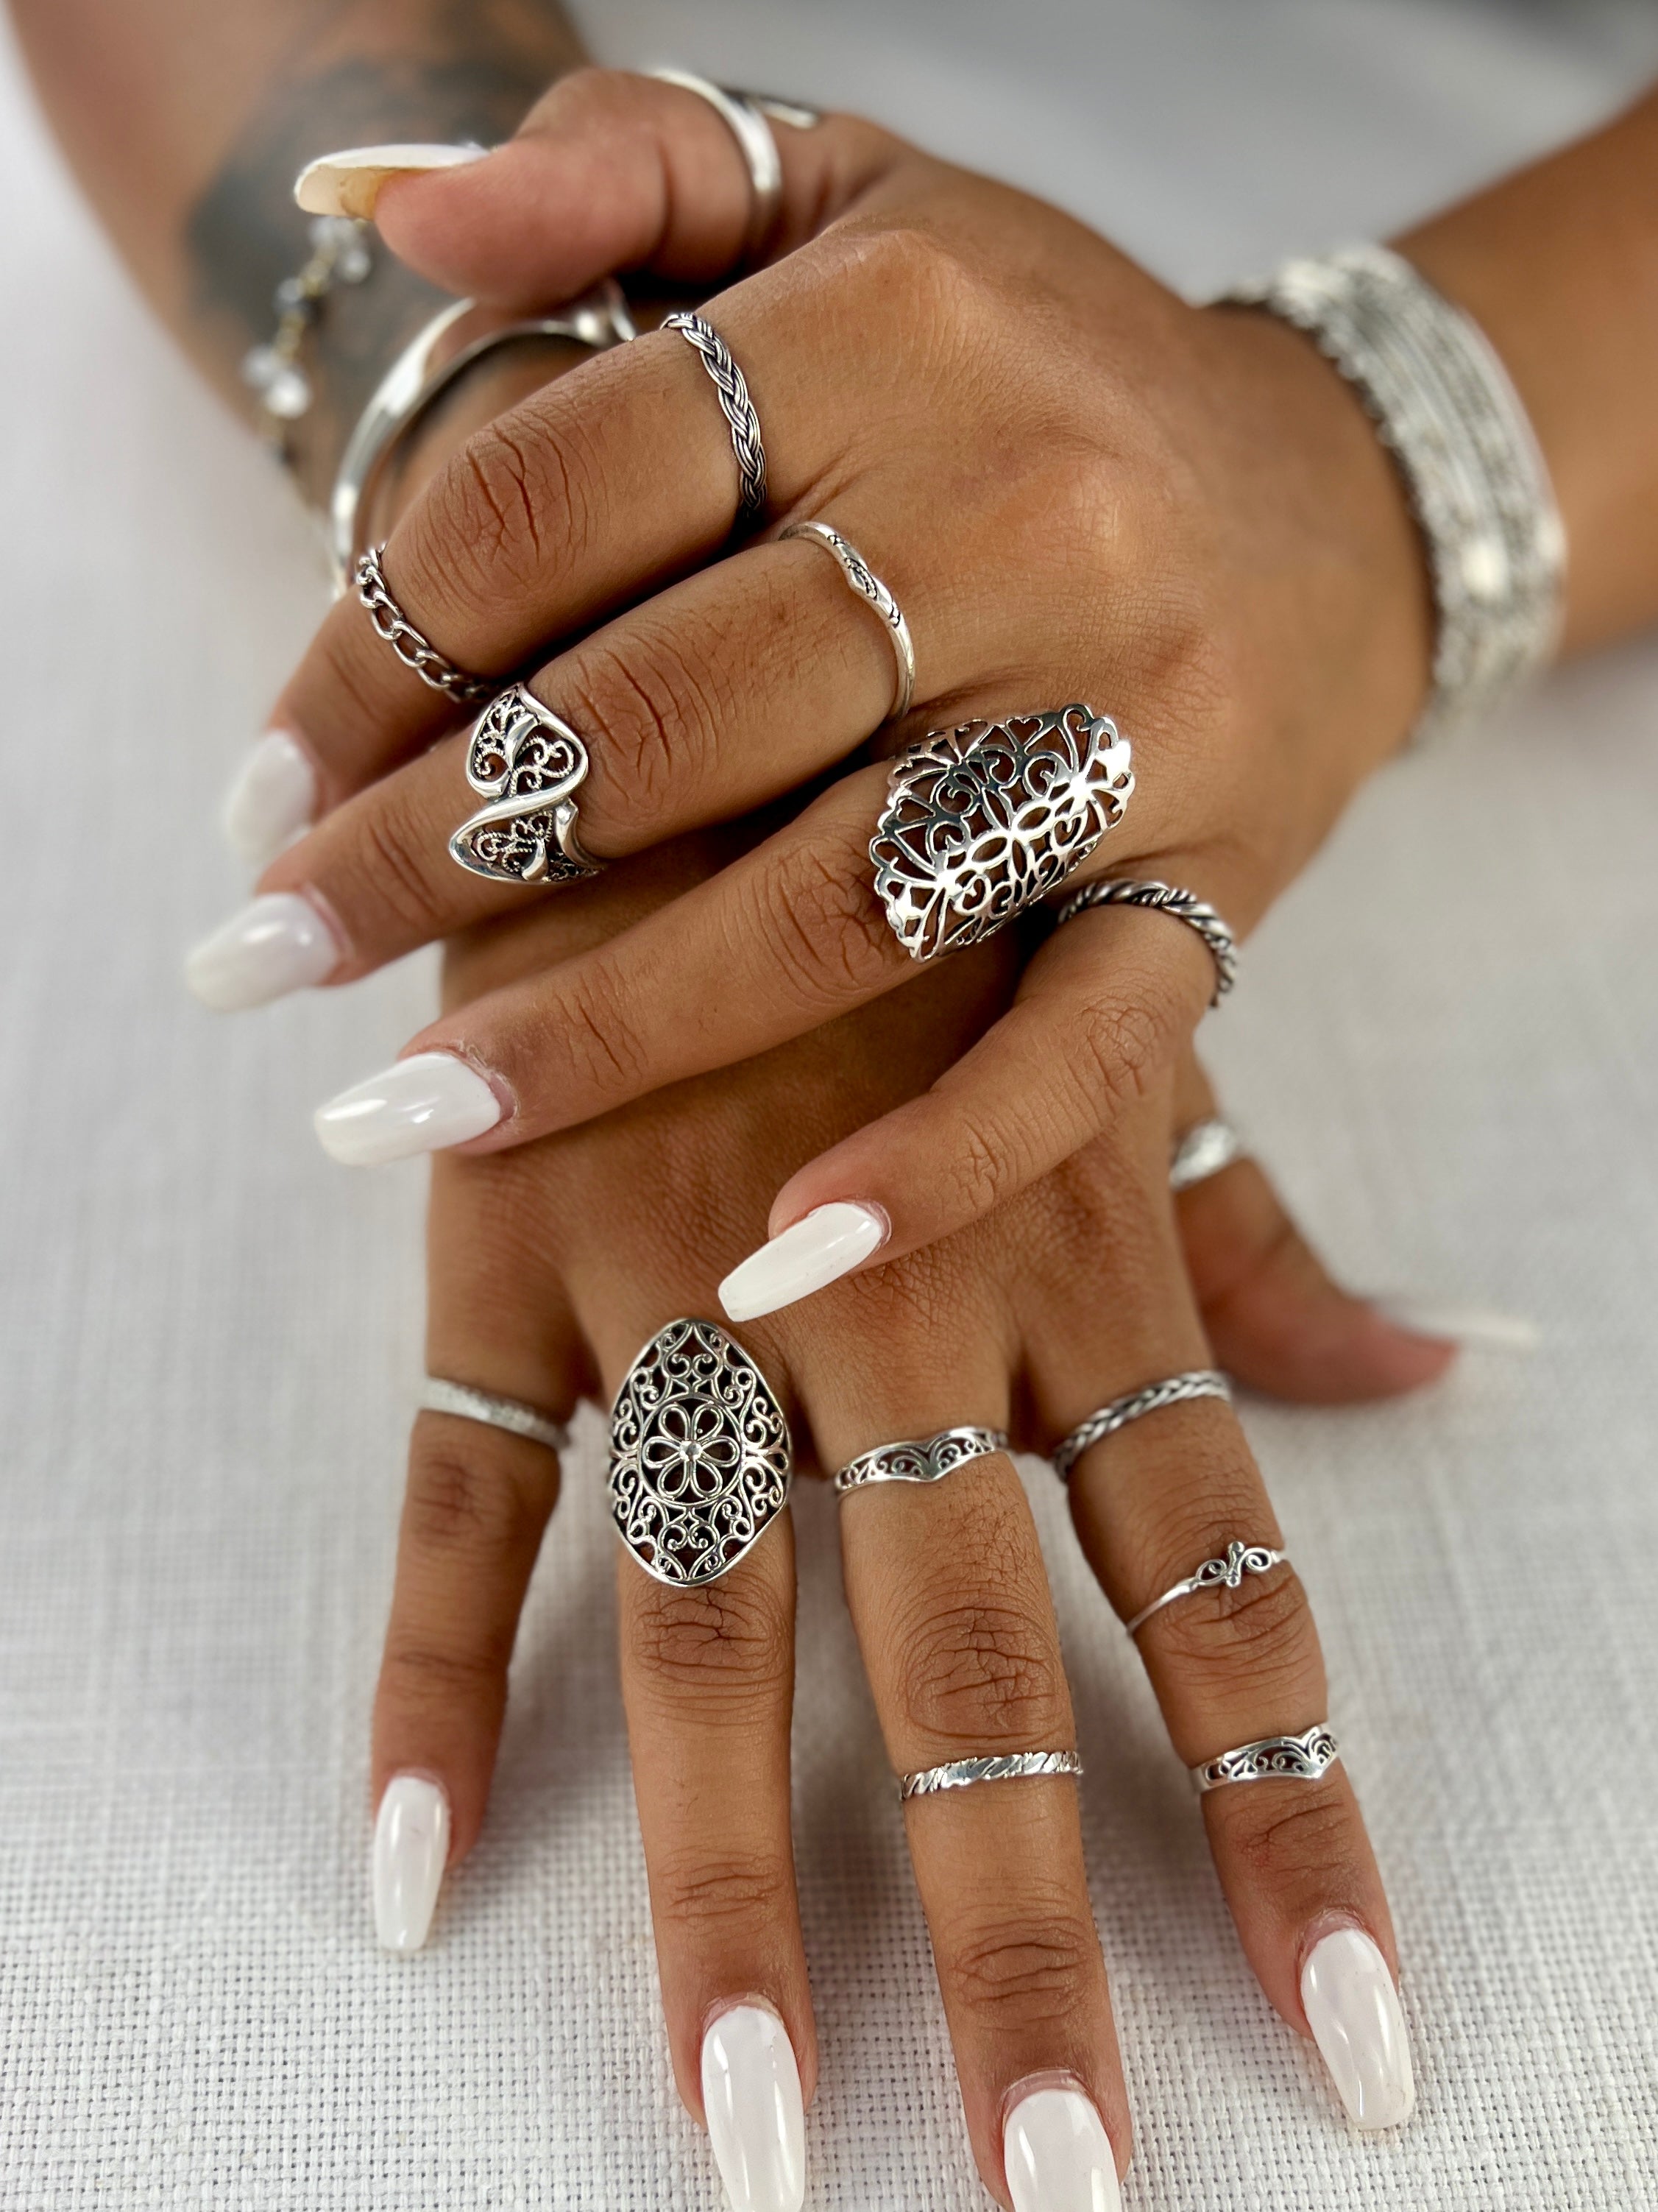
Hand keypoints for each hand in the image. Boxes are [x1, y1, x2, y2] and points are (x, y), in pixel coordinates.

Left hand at [194, 66, 1431, 1317]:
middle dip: (429, 855)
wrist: (1330, 500)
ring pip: (833, 905)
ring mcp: (1132, 723)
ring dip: (604, 1032)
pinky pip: (1076, 1052)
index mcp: (896, 328)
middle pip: (666, 716)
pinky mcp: (1212, 888)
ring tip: (409, 1110)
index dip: (369, 648)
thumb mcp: (842, 193)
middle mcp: (1025, 517)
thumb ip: (620, 161)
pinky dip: (934, 1168)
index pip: (556, 496)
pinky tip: (772, 1267)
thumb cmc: (1035, 361)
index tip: (268, 781)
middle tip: (264, 953)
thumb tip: (376, 203)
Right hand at [373, 867, 1427, 2209]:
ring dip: (731, 1890)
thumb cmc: (931, 890)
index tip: (1351, 2046)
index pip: (1217, 1588)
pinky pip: (466, 1492)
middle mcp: (899, 1305)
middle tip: (1061, 2197)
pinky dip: (440, 1673)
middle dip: (1024, 1939)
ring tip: (747, 2133)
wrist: (701, 684)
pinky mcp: (509, 1249)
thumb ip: (1257, 1236)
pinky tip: (419, 1866)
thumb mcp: (1116, 1037)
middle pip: (977, 1666)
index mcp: (1072, 1262)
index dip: (1293, 1815)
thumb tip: (1441, 1377)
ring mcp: (688, 1282)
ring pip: (722, 1630)